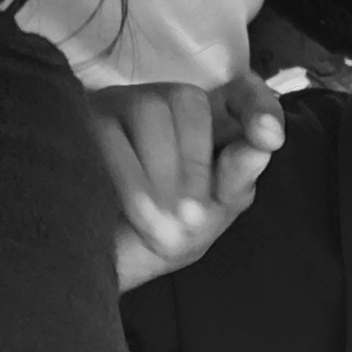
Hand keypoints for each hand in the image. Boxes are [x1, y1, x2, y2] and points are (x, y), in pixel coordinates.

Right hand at [91, 75, 284, 292]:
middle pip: (191, 103)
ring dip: (161, 175)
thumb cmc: (161, 236)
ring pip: (149, 110)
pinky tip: (134, 212)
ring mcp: (121, 107)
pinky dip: (129, 178)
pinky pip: (107, 133)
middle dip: (195, 165)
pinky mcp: (82, 122)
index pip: (238, 92)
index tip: (268, 138)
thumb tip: (265, 144)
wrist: (99, 260)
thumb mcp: (208, 217)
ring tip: (161, 226)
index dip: (255, 105)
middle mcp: (166, 106)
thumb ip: (237, 178)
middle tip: (189, 220)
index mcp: (209, 126)